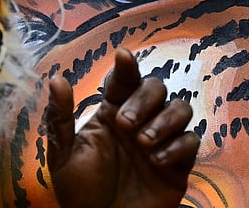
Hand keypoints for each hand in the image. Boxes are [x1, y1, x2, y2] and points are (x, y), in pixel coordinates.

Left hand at [47, 48, 199, 207]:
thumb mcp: (63, 156)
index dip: (126, 66)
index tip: (123, 56)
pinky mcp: (179, 163)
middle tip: (125, 126)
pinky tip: (157, 161)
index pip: (124, 79)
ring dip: (165, 120)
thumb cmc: (81, 192)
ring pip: (180, 107)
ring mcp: (161, 140)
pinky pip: (192, 140)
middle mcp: (140, 121)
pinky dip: (177, 146)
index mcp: (112, 113)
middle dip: (144, 101)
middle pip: (156, 87)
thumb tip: (56, 79)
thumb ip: (60, 119)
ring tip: (144, 143)